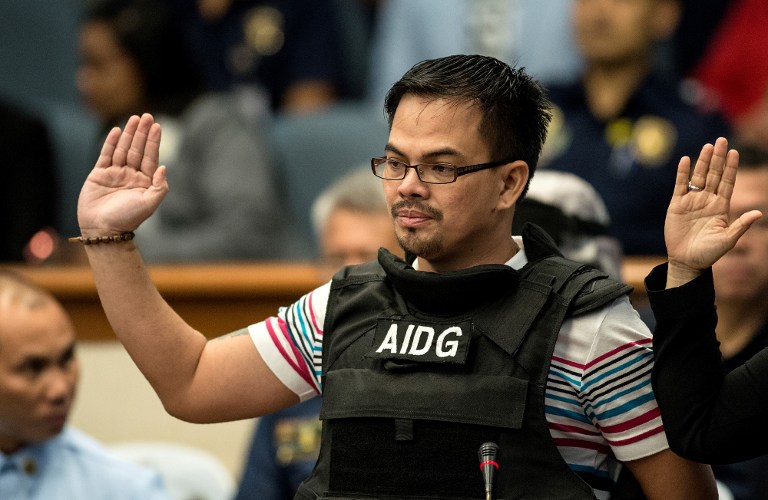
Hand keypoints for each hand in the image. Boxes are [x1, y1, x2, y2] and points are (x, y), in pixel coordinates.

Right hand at [76, 114, 167, 235]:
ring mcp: (115, 173)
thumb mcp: (149, 204)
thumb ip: (160, 187)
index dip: (153, 141)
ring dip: (129, 134)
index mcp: (145, 181)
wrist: (103, 230)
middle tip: (147, 116)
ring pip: (123, 149)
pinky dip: (111, 143)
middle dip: (142, 133)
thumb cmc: (128, 219)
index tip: (157, 126)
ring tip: (134, 118)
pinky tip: (116, 131)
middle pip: (138, 149)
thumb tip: (164, 167)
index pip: (151, 157)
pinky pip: (106, 155)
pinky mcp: (99, 174)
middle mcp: (131, 175)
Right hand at [664, 137, 762, 286]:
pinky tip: (686, 160)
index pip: (727, 182)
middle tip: (721, 140)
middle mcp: (707, 200)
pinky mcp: (677, 204)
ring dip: (702, 161)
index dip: (731, 167)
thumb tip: (759, 212)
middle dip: (718, 158)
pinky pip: (680, 185)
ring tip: (707, 146)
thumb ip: (741, 225)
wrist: (687, 261)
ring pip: (698, 177)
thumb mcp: (728, 239)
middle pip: (713, 174)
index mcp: (721, 206)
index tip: (734, 152)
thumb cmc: (709, 253)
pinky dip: (683, 173)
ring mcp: (692, 201)